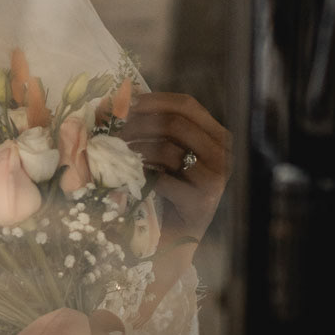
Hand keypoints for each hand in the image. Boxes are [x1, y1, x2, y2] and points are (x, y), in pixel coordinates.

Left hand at [121, 92, 230, 249]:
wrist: (174, 239)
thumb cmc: (168, 191)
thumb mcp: (167, 153)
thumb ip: (157, 126)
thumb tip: (123, 94)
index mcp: (218, 136)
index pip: (187, 104)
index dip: (153, 100)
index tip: (123, 103)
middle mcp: (224, 154)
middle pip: (175, 124)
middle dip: (137, 124)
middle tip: (110, 131)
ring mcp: (216, 179)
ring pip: (168, 150)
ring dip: (135, 150)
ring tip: (114, 153)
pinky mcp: (202, 202)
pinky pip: (163, 180)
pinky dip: (142, 177)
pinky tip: (129, 179)